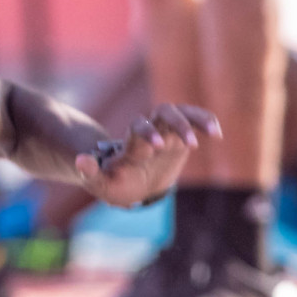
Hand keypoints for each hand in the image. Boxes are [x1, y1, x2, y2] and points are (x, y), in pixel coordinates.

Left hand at [73, 104, 220, 208]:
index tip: (155, 147)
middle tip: (189, 144)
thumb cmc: (116, 184)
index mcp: (131, 143)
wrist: (132, 183)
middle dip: (176, 124)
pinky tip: (217, 134)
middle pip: (163, 112)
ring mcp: (166, 131)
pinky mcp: (180, 137)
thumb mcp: (102, 185)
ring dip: (196, 119)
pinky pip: (194, 122)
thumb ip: (91, 174)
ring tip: (213, 133)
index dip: (147, 133)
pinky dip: (205, 123)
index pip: (139, 128)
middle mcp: (150, 131)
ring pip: (181, 113)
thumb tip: (79, 160)